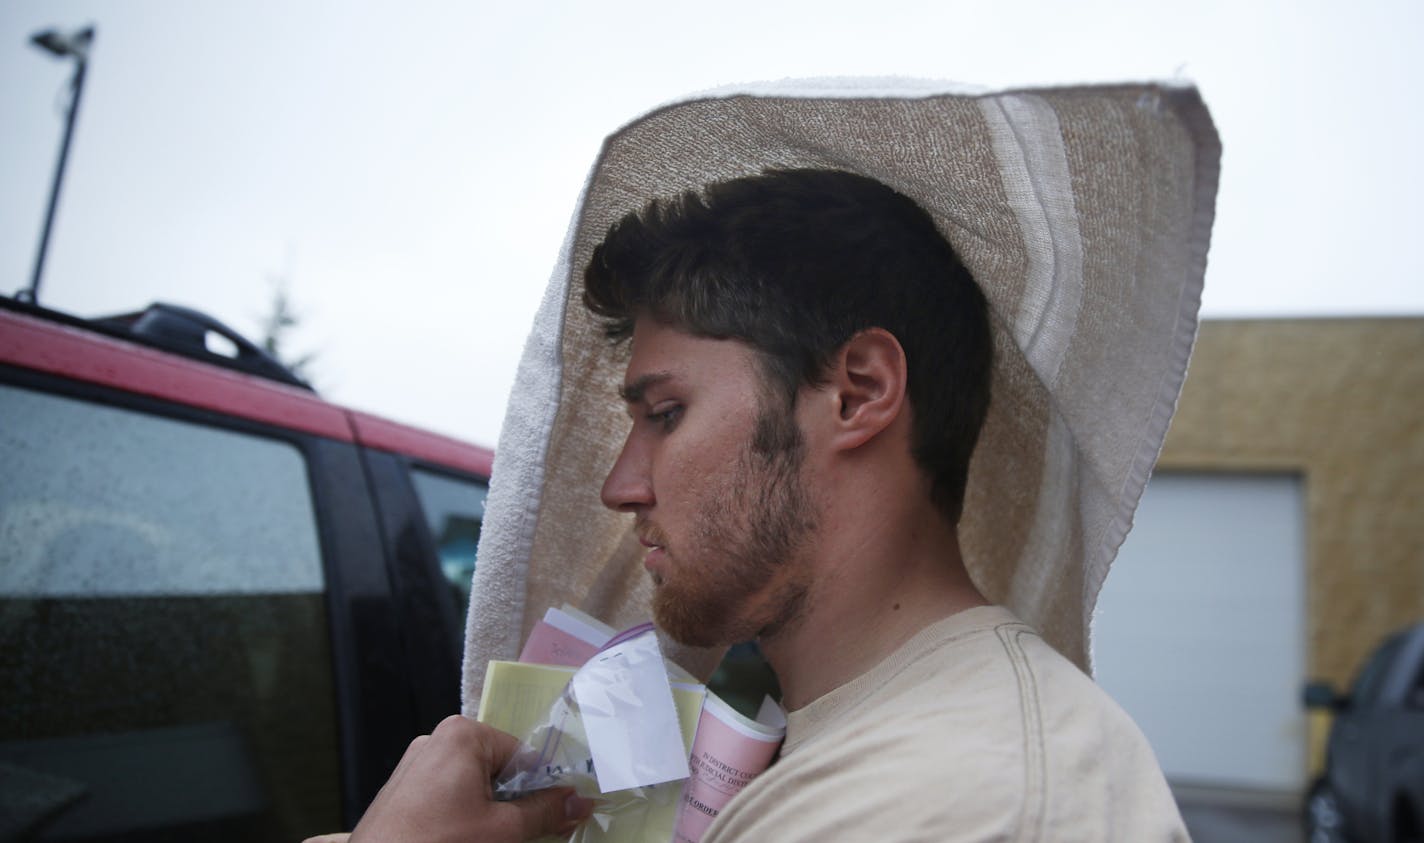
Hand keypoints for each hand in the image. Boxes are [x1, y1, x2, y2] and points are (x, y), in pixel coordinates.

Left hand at [307, 714, 593, 842]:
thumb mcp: (504, 832)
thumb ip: (545, 812)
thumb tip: (579, 801)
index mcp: (463, 734)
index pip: (524, 755)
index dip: (543, 789)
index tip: (556, 815)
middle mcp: (437, 740)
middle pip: (499, 771)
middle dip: (515, 804)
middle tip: (519, 835)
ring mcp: (416, 766)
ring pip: (474, 788)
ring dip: (491, 815)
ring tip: (491, 839)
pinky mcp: (404, 792)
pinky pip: (449, 798)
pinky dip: (464, 818)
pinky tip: (465, 839)